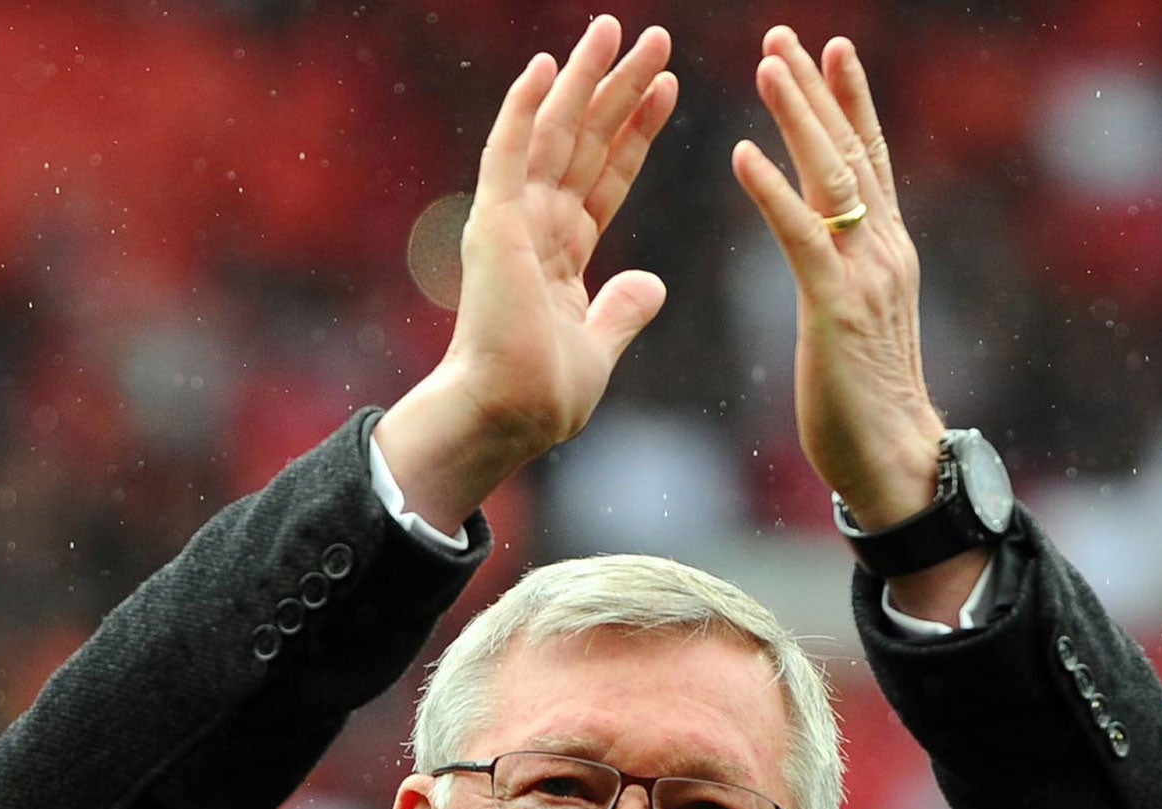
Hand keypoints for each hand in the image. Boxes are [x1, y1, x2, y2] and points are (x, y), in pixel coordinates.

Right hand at [376, 17, 675, 528]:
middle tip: (655, 36)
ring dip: (585, 78)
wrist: (508, 416)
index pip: (606, 176)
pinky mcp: (494, 224)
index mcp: (561, 255)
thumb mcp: (599, 347)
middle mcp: (536, 228)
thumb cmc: (542, 397)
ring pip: (554, 132)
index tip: (668, 88)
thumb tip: (653, 283)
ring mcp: (513, 222)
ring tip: (617, 28)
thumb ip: (622, 310)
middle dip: (620, 88)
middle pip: (587, 141)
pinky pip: (509, 152)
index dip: (637, 131)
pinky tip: (545, 62)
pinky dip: (524, 106)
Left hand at [732, 29, 945, 532]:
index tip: (830, 51)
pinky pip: (800, 235)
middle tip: (783, 35)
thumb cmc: (865, 407)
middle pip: (851, 151)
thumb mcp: (856, 326)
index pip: (869, 162)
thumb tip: (828, 261)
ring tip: (767, 65)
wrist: (895, 460)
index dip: (849, 104)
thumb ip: (844, 281)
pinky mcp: (836, 307)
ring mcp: (865, 275)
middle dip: (816, 90)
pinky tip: (742, 153)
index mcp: (887, 253)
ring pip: (830, 177)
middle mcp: (884, 251)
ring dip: (798, 116)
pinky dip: (771, 191)